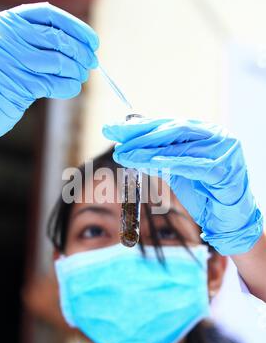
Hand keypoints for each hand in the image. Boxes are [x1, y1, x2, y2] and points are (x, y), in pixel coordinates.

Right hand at [0, 2, 98, 155]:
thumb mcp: (10, 50)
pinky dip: (69, 86)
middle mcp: (5, 37)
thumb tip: (82, 47)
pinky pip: (53, 83)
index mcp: (5, 22)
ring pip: (58, 62)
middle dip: (80, 53)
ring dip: (76, 71)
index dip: (76, 27)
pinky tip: (72, 88)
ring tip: (80, 77)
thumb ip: (37, 42)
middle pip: (57, 39)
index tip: (93, 41)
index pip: (49, 15)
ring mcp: (9, 60)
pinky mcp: (16, 85)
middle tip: (91, 63)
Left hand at [103, 118, 262, 255]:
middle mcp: (215, 135)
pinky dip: (170, 163)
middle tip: (113, 137)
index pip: (168, 124)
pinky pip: (192, 166)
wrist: (228, 218)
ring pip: (179, 146)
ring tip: (124, 153)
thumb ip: (158, 155)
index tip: (112, 128)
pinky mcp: (224, 171)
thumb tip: (129, 144)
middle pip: (172, 129)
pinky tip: (149, 162)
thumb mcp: (177, 171)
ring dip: (148, 150)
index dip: (139, 125)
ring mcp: (223, 151)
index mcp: (204, 131)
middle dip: (140, 134)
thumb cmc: (204, 193)